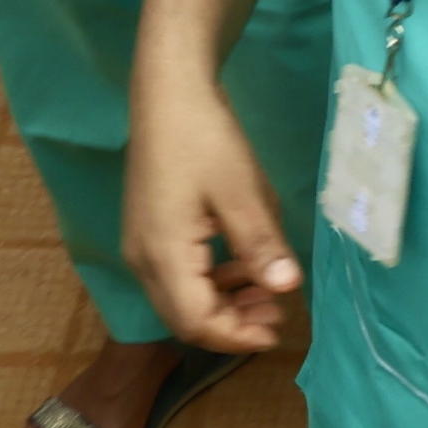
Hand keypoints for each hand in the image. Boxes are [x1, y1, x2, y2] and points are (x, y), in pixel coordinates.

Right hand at [119, 77, 299, 354]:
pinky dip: (211, 280)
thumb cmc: (205, 138)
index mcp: (163, 255)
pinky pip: (177, 274)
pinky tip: (242, 265)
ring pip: (180, 297)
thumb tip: (286, 289)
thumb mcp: (242, 191)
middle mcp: (143, 259)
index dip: (237, 335)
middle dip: (231, 324)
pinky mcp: (147, 229)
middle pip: (184, 316)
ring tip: (268, 292)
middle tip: (277, 316)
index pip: (197, 320)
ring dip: (223, 302)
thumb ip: (261, 245)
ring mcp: (141, 245)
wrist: (168, 92)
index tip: (277, 332)